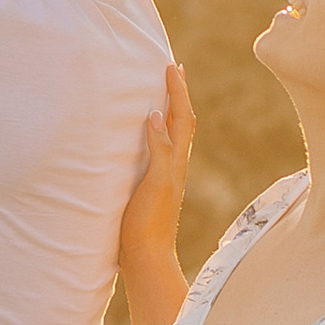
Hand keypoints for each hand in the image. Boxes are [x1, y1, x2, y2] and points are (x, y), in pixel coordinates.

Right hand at [121, 62, 192, 265]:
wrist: (146, 259)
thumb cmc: (149, 223)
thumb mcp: (156, 184)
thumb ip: (160, 150)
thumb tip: (157, 115)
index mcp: (176, 162)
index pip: (181, 117)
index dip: (178, 91)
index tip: (172, 66)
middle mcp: (173, 166)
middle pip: (180, 122)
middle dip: (177, 95)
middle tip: (172, 71)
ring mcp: (163, 177)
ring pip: (170, 136)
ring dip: (168, 111)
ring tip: (161, 93)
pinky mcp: (151, 187)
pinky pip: (158, 150)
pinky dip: (155, 133)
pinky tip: (144, 135)